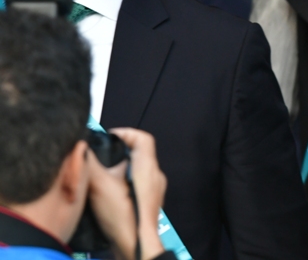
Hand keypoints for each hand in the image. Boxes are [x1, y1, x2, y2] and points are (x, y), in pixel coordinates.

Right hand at [87, 129, 166, 259]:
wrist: (136, 244)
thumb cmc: (122, 213)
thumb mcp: (99, 185)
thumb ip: (90, 164)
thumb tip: (82, 149)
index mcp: (147, 166)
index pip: (143, 137)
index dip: (126, 133)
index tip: (109, 138)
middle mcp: (155, 175)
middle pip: (139, 153)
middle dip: (118, 153)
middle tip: (100, 158)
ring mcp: (155, 190)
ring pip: (137, 170)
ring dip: (119, 170)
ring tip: (100, 176)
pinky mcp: (150, 204)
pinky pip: (137, 185)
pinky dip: (123, 183)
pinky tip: (108, 193)